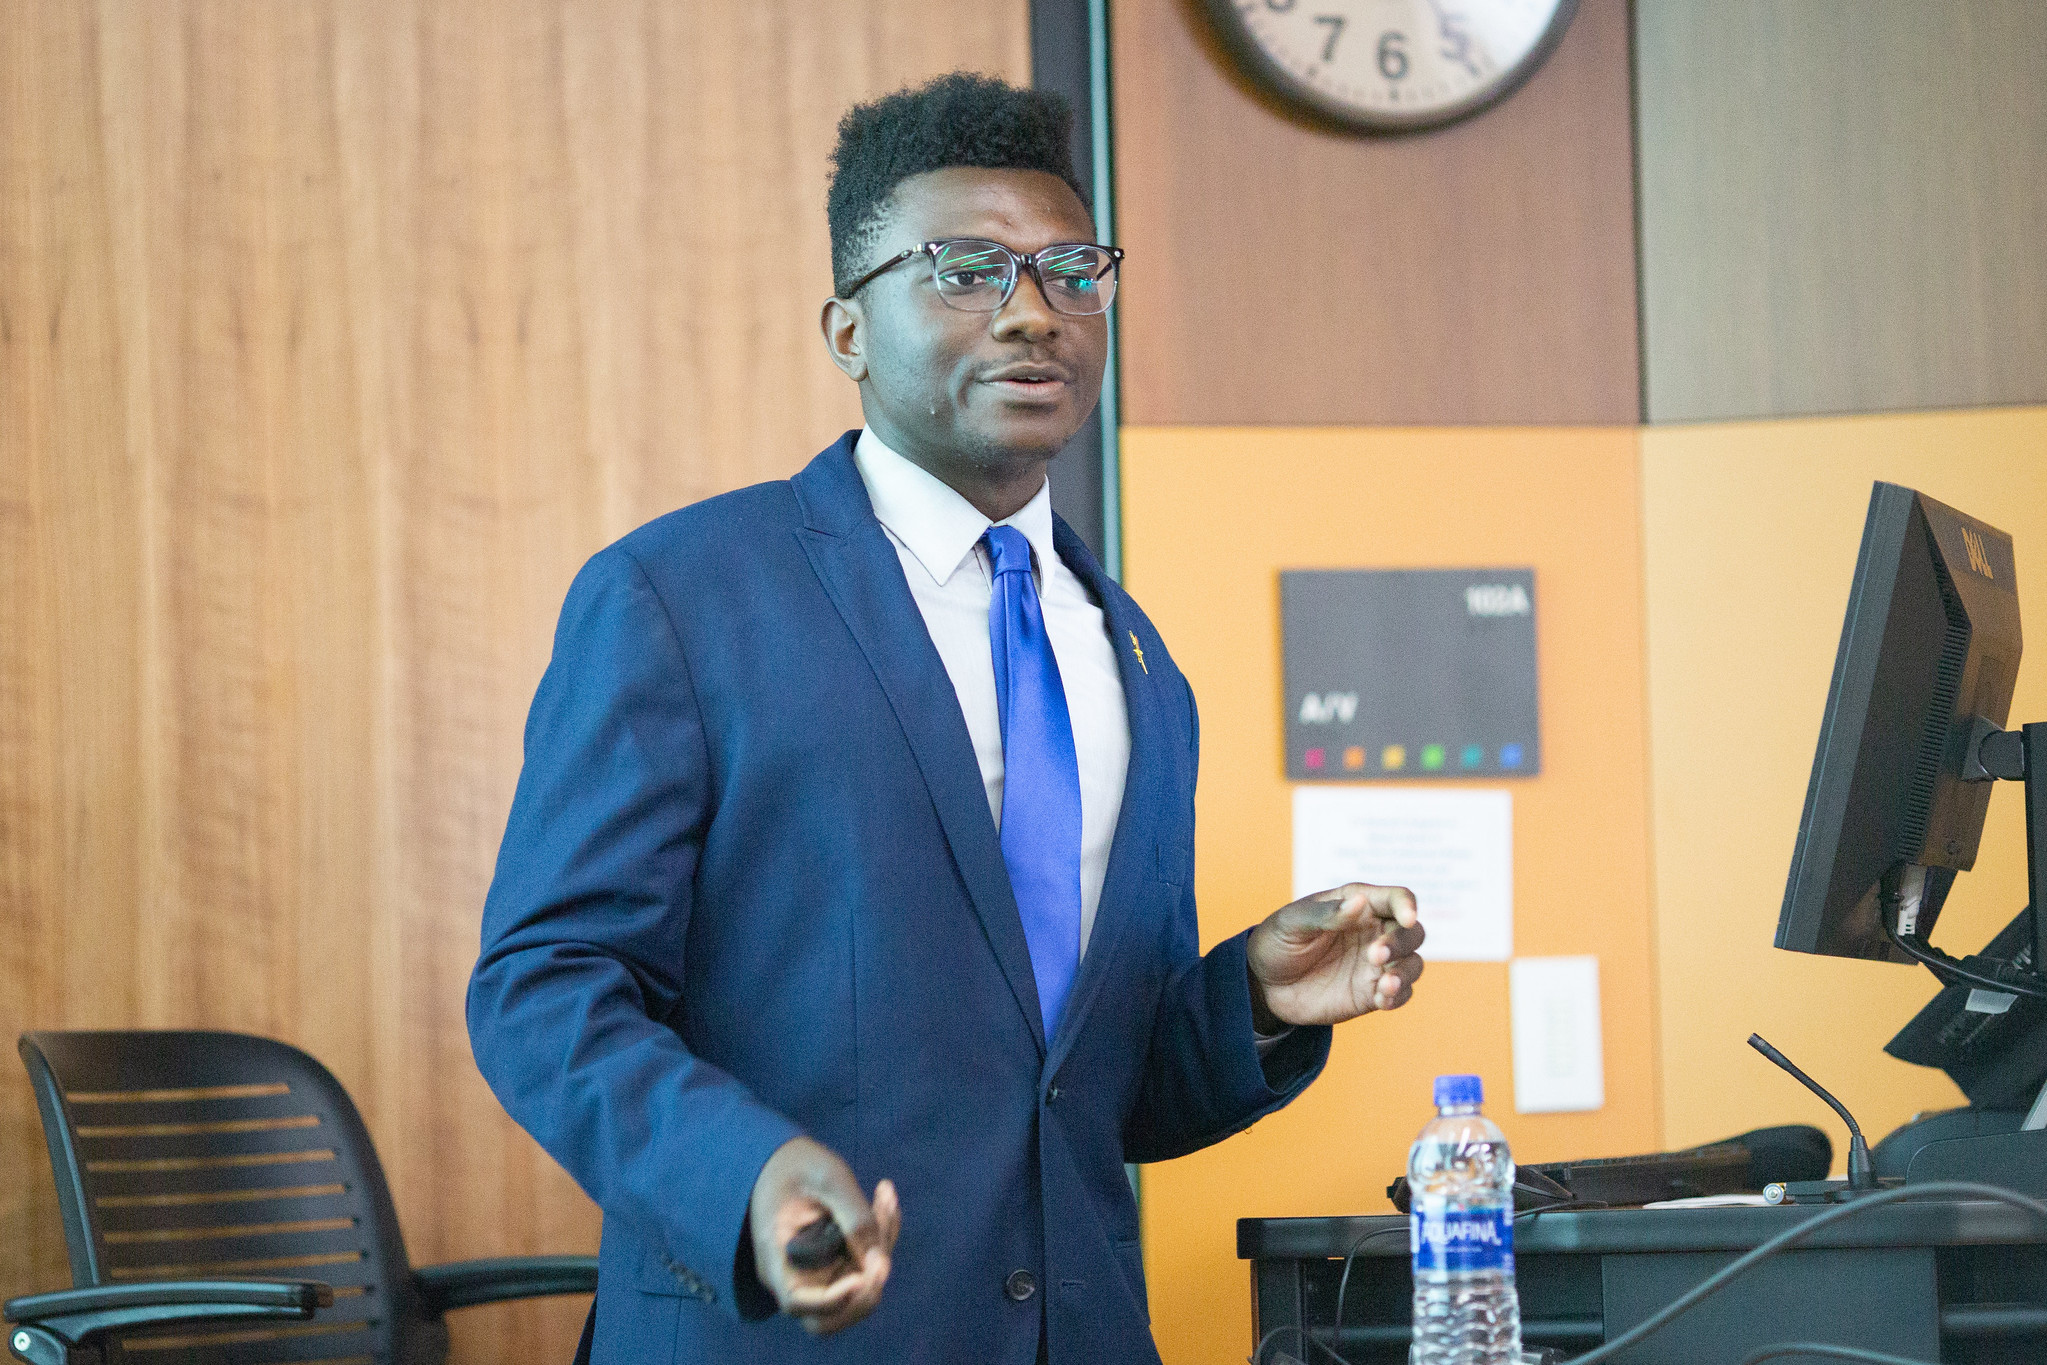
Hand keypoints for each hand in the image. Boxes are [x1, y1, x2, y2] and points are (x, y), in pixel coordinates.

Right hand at [748, 1137, 900, 1333]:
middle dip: (865, 1292)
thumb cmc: (797, 1163)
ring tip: (885, 1198)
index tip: (861, 1276)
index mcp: (776, 1256)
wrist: (785, 1158)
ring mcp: (816, 1274)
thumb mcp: (828, 1177)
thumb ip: (854, 1216)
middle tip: (884, 1254)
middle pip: (828, 1318)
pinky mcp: (836, 1263)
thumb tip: (879, 1261)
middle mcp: (794, 1275)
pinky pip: (866, 1265)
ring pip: (857, 1290)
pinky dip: (883, 1236)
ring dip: (882, 1249)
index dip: (832, 1300)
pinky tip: (885, 1198)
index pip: (798, 1302)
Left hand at [1246, 883, 1423, 1028]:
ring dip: (1405, 972)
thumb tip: (1359, 903)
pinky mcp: (1372, 992)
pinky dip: (1398, 996)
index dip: (1406, 905)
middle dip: (1401, 942)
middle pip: (1412, 932)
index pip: (1396, 898)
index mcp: (1358, 904)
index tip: (1406, 917)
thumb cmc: (1278, 941)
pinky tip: (1382, 999)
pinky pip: (1400, 994)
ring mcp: (1376, 964)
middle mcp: (1374, 932)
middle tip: (1376, 955)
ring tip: (1385, 984)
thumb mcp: (1292, 922)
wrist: (1265, 984)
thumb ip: (1325, 914)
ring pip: (1413, 963)